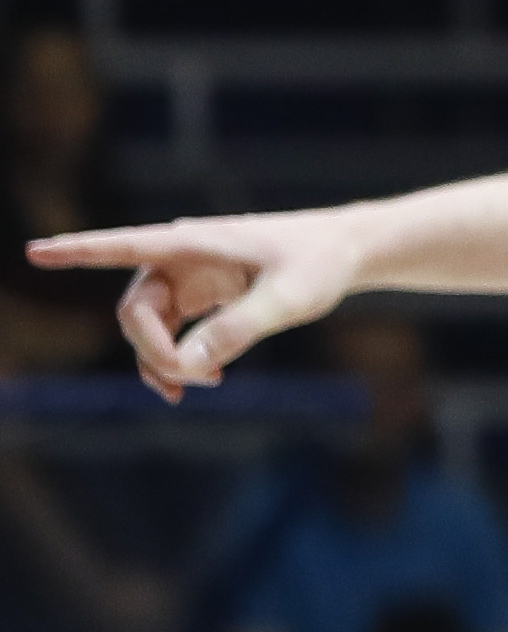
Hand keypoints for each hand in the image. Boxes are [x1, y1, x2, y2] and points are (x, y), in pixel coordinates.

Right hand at [26, 208, 370, 401]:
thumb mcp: (288, 299)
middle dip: (152, 351)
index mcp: (193, 244)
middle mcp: (181, 257)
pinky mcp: (201, 295)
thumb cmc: (320, 263)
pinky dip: (177, 358)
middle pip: (135, 311)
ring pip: (149, 327)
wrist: (347, 252)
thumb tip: (187, 365)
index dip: (77, 252)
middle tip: (189, 384)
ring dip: (163, 360)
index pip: (123, 247)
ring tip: (202, 387)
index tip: (36, 252)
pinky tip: (202, 380)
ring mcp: (188, 277)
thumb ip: (239, 330)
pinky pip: (169, 332)